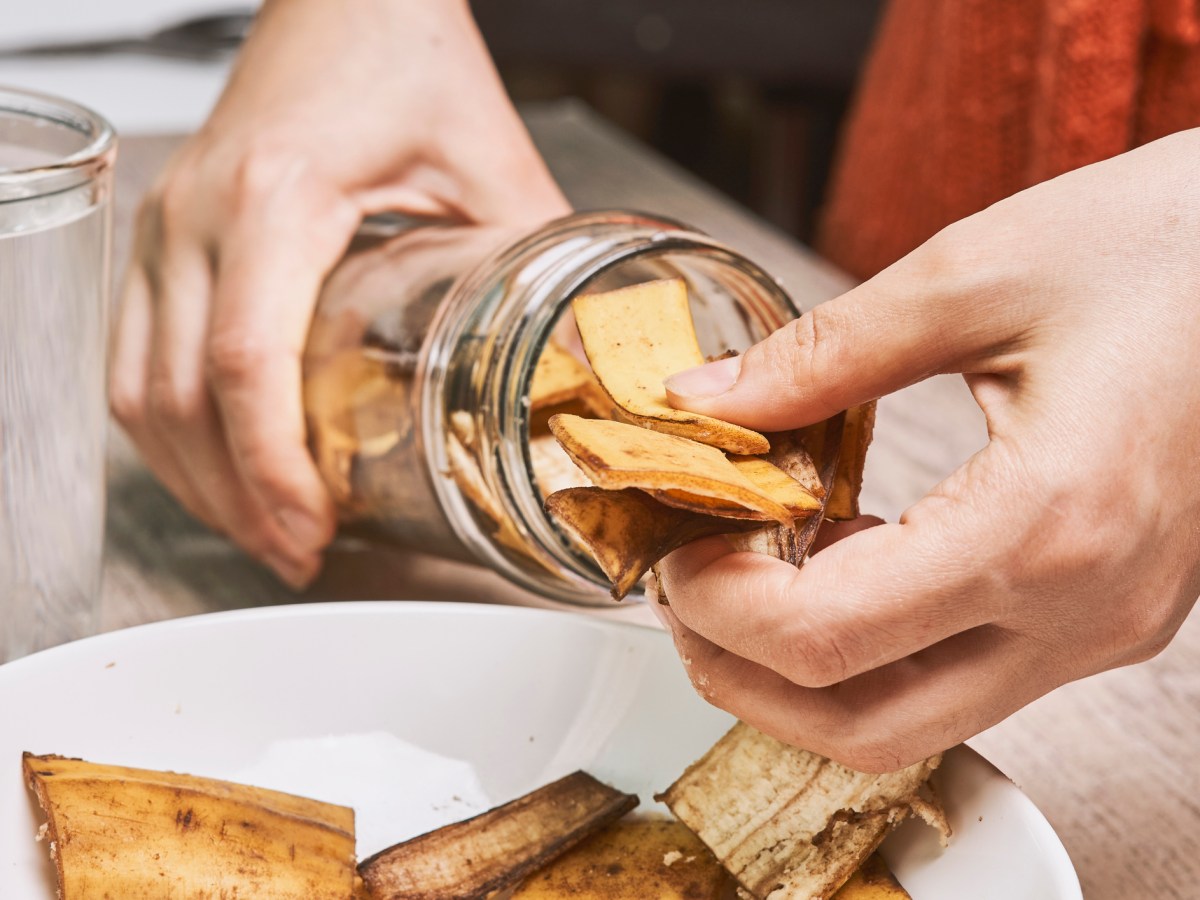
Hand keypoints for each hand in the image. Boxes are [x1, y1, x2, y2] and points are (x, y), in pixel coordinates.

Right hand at [109, 0, 567, 585]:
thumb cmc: (406, 51)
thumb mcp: (492, 161)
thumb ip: (535, 259)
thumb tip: (580, 352)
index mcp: (279, 199)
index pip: (248, 364)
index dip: (275, 469)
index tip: (312, 529)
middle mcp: (199, 214)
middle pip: (181, 397)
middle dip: (236, 497)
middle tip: (298, 552)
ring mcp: (167, 224)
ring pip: (140, 386)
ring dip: (194, 477)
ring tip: (265, 530)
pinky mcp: (165, 233)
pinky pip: (134, 352)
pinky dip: (168, 427)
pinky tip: (218, 466)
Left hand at [655, 129, 1199, 771]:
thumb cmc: (1169, 244)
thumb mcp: (973, 273)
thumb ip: (820, 355)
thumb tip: (704, 401)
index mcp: (1047, 522)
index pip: (828, 638)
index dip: (717, 609)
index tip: (673, 550)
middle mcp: (1085, 609)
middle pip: (865, 727)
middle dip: (743, 676)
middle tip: (681, 594)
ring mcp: (1106, 627)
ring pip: (915, 722)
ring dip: (803, 678)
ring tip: (740, 584)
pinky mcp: (1110, 615)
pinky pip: (964, 677)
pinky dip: (874, 648)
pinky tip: (834, 565)